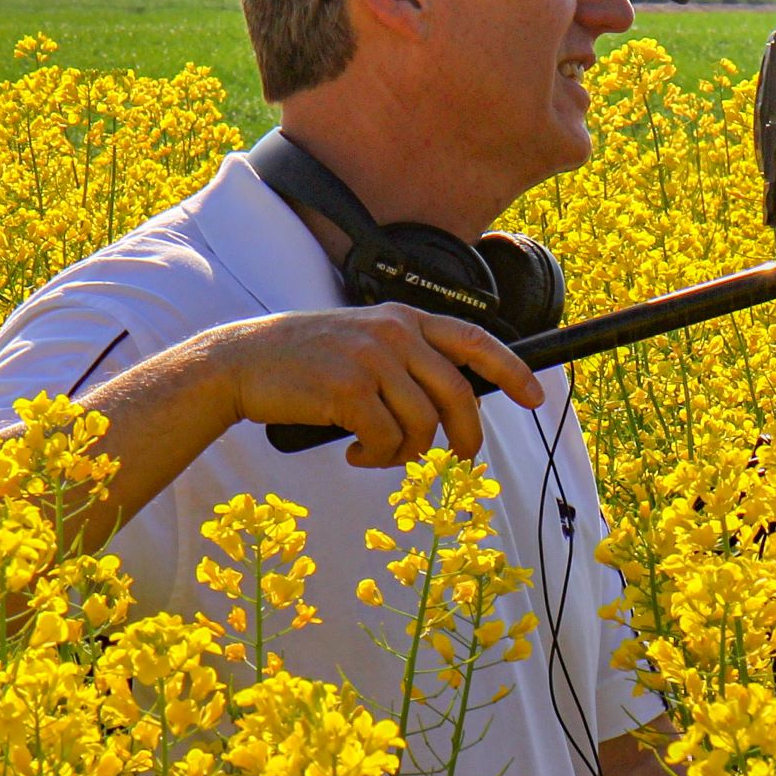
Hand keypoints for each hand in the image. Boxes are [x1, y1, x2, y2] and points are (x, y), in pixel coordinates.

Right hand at [214, 305, 542, 467]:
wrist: (241, 363)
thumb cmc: (305, 361)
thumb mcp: (363, 341)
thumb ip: (406, 359)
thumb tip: (450, 405)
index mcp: (403, 319)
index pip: (474, 341)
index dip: (511, 370)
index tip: (535, 397)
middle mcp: (394, 333)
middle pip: (457, 395)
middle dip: (465, 435)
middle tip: (459, 457)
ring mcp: (371, 359)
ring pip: (422, 425)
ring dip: (405, 452)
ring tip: (377, 451)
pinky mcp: (347, 389)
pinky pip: (386, 440)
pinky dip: (376, 457)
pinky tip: (355, 453)